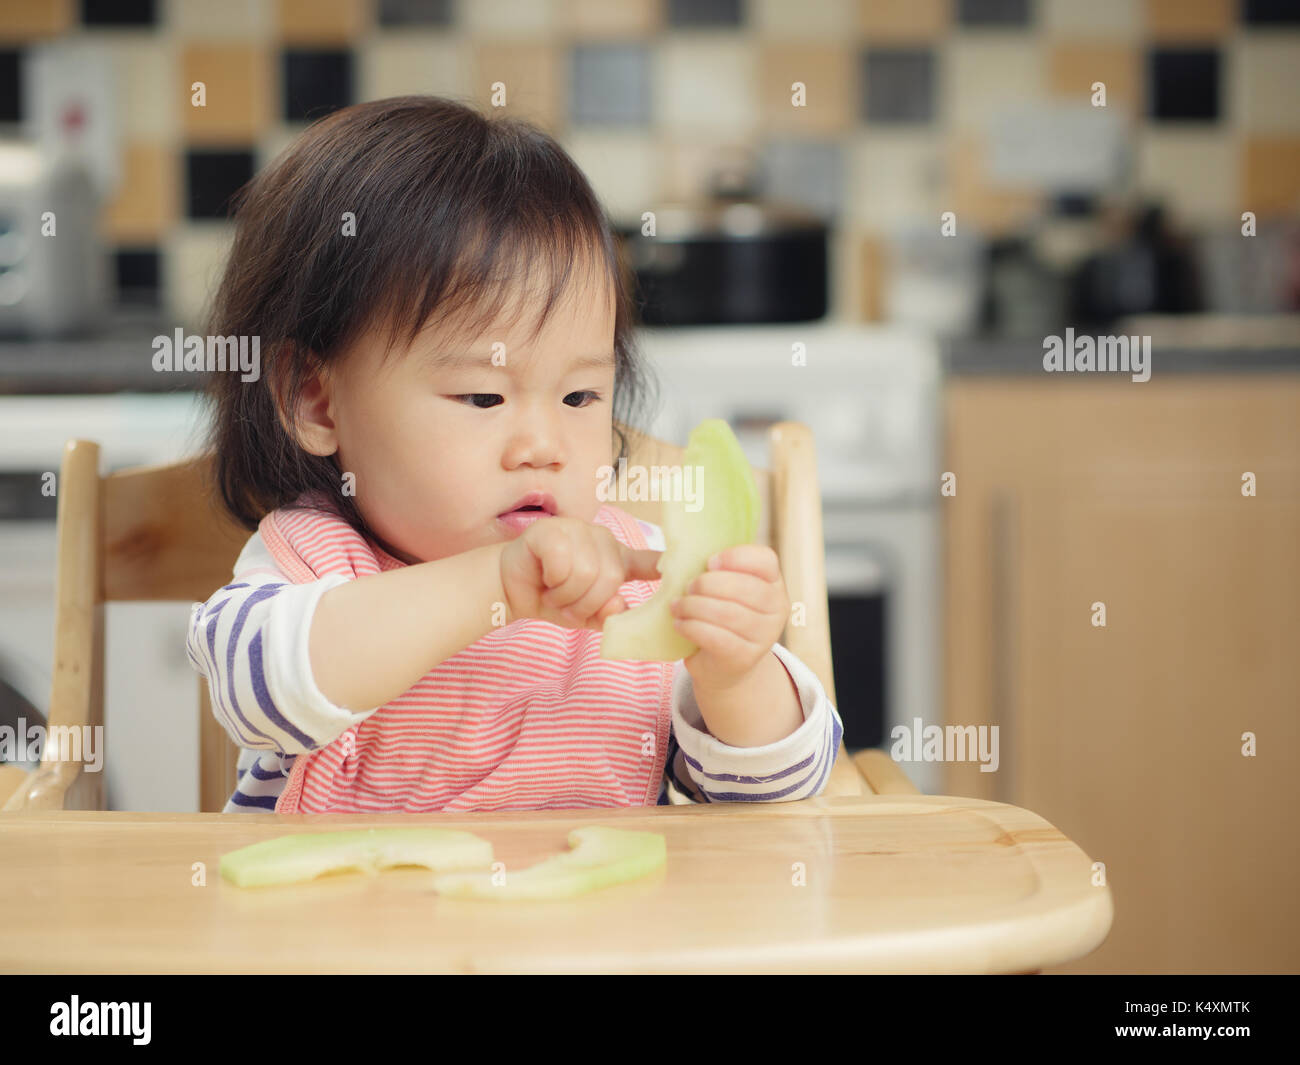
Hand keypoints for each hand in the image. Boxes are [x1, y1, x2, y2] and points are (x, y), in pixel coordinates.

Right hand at [500, 516, 661, 630]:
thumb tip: (619, 606)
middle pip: (611, 578)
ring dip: (565, 596)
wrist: (508, 588)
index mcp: (616, 560)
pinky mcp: (552, 530)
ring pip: (587, 573)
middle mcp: (602, 540)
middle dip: (586, 603)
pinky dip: (551, 580)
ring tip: (553, 593)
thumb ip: (605, 616)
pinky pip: (563, 563)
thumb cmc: (550, 598)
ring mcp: (578, 530)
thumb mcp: (583, 615)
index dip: (667, 565)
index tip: (687, 569)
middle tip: (566, 606)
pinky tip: (542, 575)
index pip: (648, 561)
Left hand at [670, 545, 789, 689]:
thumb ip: (717, 571)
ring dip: (694, 607)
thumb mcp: (725, 590)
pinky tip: (679, 624)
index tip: (709, 562)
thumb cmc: (721, 617)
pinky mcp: (745, 658)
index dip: (737, 557)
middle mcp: (777, 608)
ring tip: (677, 606)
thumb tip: (683, 556)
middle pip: (745, 588)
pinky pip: (716, 637)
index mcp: (773, 583)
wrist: (724, 665)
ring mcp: (764, 636)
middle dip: (708, 584)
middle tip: (688, 587)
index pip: (765, 560)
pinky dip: (692, 627)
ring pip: (727, 613)